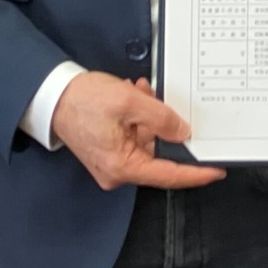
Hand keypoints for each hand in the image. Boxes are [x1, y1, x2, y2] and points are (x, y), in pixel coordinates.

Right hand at [51, 74, 225, 191]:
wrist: (50, 96)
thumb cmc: (81, 101)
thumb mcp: (128, 102)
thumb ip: (160, 118)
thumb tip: (182, 132)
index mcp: (122, 166)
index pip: (169, 175)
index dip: (196, 172)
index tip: (217, 169)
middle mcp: (117, 171)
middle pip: (158, 154)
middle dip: (165, 126)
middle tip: (163, 103)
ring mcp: (113, 161)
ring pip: (147, 141)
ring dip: (149, 116)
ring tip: (140, 93)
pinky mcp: (109, 150)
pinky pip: (134, 136)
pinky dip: (138, 118)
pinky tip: (134, 97)